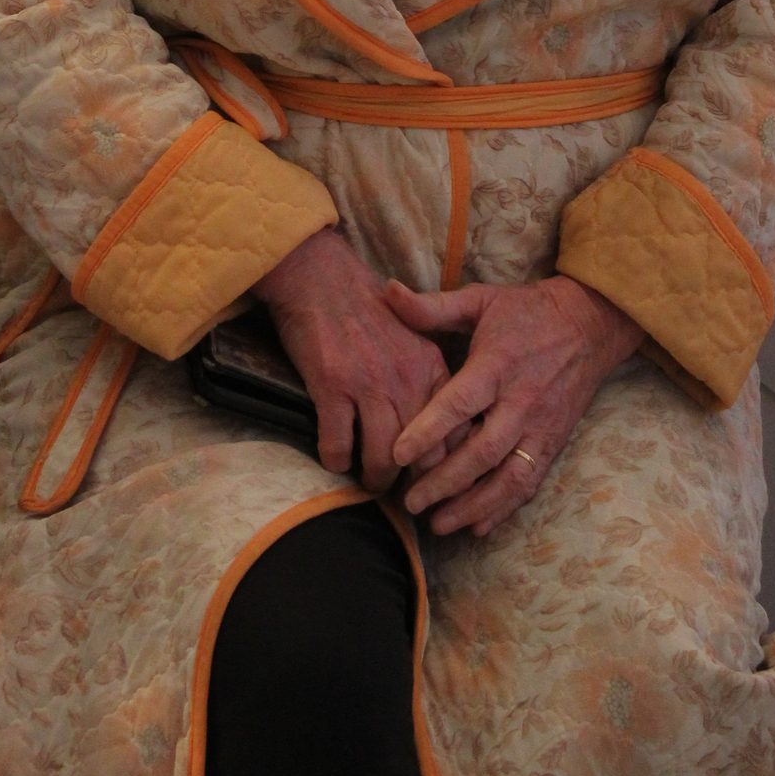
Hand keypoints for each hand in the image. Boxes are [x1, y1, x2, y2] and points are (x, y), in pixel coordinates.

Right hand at [255, 229, 449, 492]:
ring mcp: (369, 384)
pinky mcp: (333, 387)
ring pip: (380, 459)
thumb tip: (440, 428)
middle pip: (420, 456)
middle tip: (404, 497)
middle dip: (413, 485)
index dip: (446, 466)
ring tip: (368, 484)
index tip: (437, 482)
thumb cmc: (367, 308)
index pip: (453, 433)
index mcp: (432, 367)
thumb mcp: (415, 336)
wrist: (322, 278)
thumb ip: (429, 377)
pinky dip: (335, 460)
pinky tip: (333, 458)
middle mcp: (407, 379)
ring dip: (374, 479)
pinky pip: (338, 445)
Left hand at [388, 276, 642, 537]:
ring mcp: (542, 427)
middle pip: (484, 450)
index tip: (399, 453)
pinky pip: (530, 483)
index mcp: (498, 364)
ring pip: (509, 477)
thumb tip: (386, 293)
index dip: (431, 429)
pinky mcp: (554, 444)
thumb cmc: (526, 312)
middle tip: (410, 502)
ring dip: (474, 505)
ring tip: (438, 524)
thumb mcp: (481, 300)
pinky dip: (504, 509)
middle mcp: (522, 401)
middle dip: (446, 482)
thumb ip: (433, 307)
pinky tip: (476, 527)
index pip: (462, 402)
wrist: (590, 325)